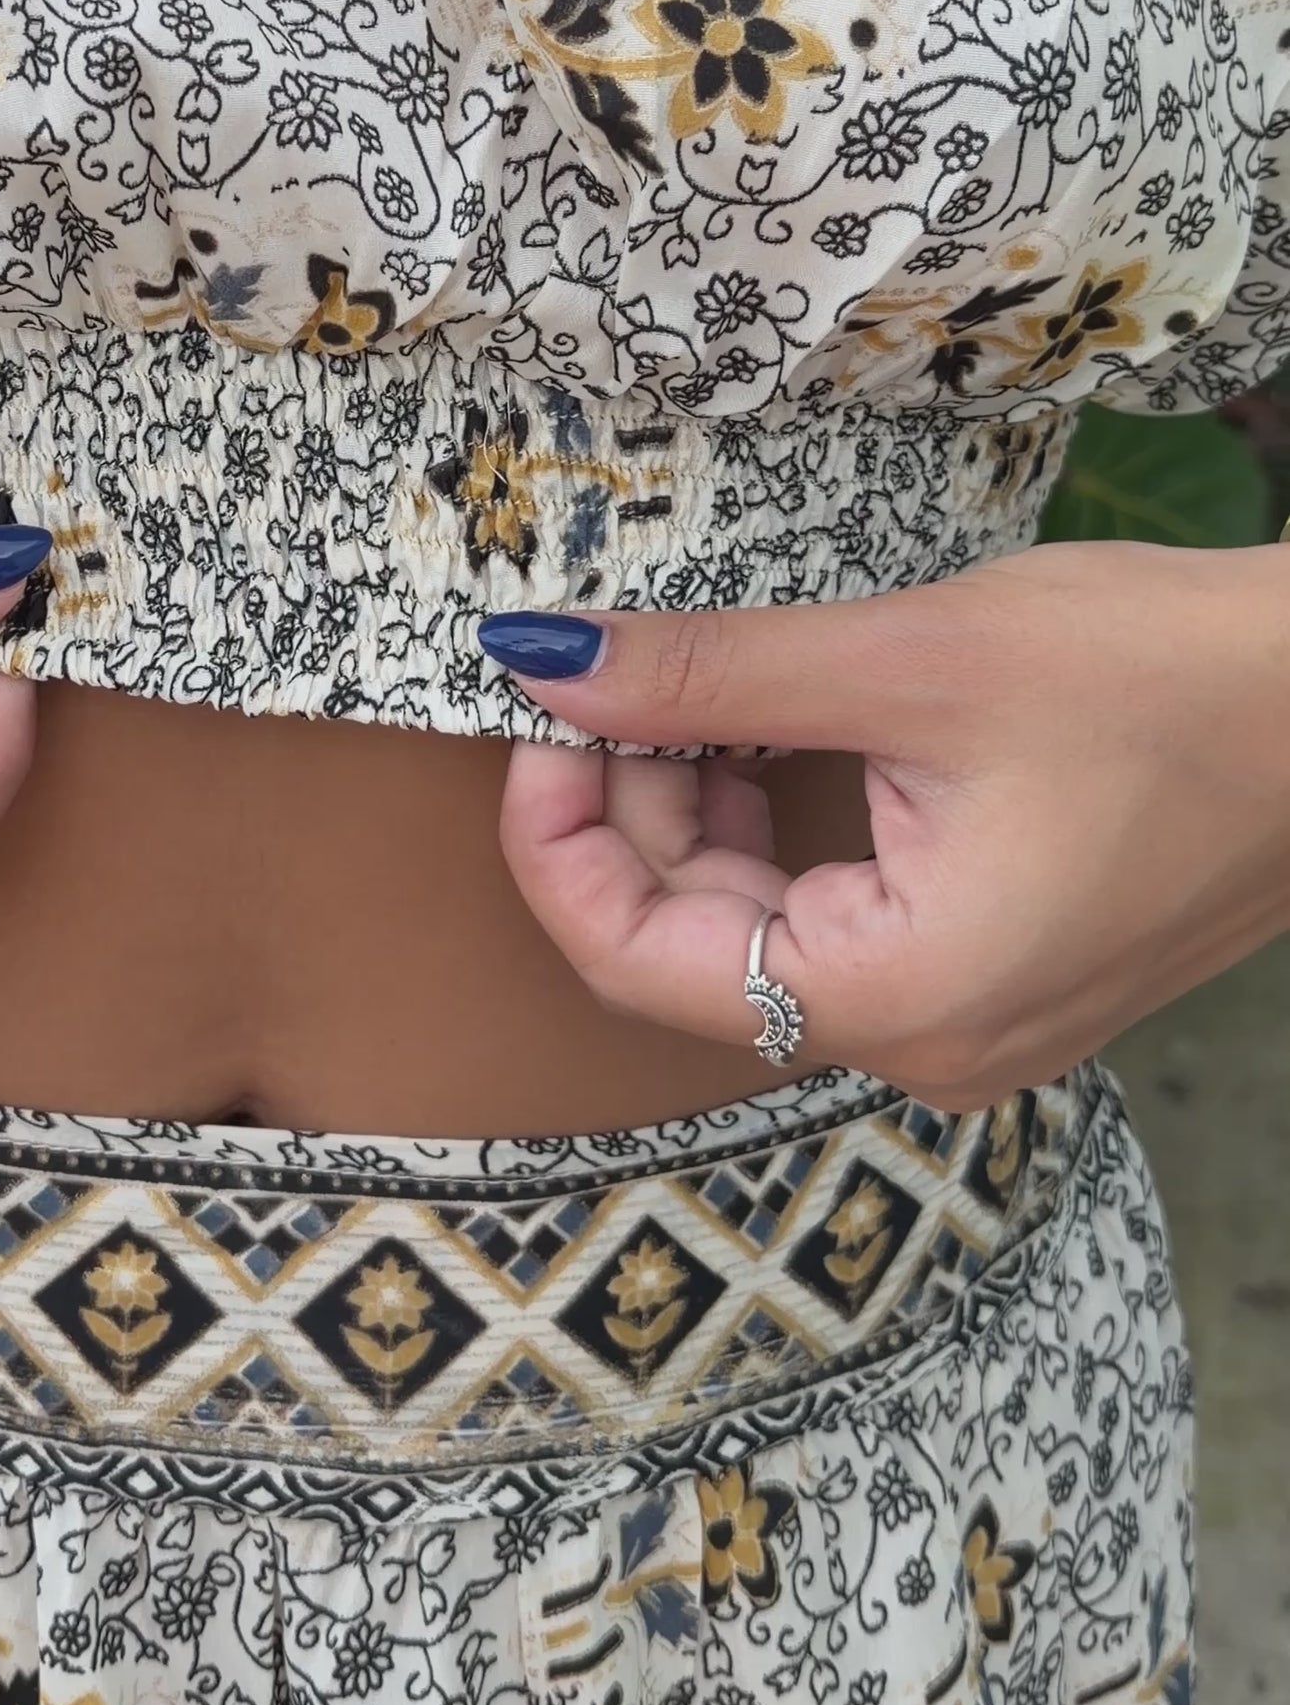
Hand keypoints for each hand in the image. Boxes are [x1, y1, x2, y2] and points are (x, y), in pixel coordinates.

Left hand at [484, 540, 1289, 1107]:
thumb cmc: (1162, 678)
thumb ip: (709, 676)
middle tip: (620, 674)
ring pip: (766, 932)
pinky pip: (845, 917)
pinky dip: (789, 827)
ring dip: (708, 812)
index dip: (558, 837)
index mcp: (899, 1000)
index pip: (634, 963)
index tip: (545, 714)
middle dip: (634, 810)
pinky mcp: (1009, 969)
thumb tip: (542, 666)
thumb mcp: (909, 657)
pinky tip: (785, 726)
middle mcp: (930, 1046)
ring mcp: (976, 1018)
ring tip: (707, 684)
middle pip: (694, 951)